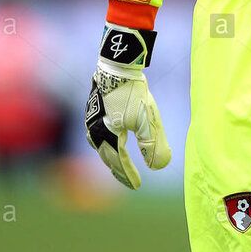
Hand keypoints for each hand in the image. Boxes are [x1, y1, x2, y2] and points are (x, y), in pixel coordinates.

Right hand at [85, 24, 170, 188]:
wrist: (117, 65)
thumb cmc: (132, 93)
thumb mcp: (147, 119)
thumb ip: (153, 144)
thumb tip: (159, 167)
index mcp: (108, 137)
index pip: (120, 161)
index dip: (128, 174)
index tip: (137, 186)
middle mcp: (95, 132)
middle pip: (108, 156)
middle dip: (118, 170)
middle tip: (128, 180)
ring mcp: (91, 120)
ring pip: (100, 146)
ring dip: (109, 158)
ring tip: (117, 165)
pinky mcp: (93, 109)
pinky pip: (97, 134)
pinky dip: (105, 143)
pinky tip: (108, 141)